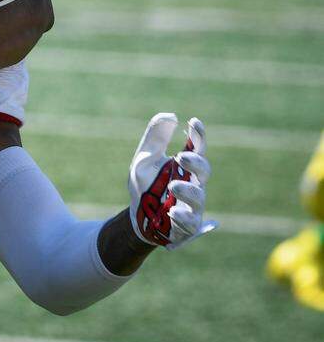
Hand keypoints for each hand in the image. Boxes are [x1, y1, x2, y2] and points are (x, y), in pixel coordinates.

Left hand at [128, 113, 216, 249]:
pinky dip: (183, 217)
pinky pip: (190, 223)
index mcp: (185, 166)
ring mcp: (192, 205)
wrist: (136, 217)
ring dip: (187, 190)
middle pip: (204, 171)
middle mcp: (193, 184)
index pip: (196, 148)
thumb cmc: (146, 185)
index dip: (198, 135)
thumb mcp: (144, 159)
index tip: (194, 122)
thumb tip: (171, 115)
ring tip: (173, 185)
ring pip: (199, 197)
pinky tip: (172, 212)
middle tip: (182, 156)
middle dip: (196, 163)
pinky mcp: (186, 226)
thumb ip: (155, 138)